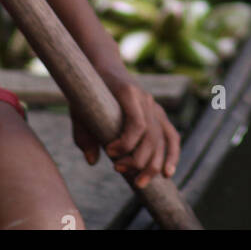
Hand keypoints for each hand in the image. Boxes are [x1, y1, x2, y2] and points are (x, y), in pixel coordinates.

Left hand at [71, 70, 180, 188]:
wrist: (103, 67)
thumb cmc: (88, 90)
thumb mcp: (79, 108)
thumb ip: (83, 134)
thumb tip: (92, 161)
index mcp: (128, 92)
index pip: (137, 123)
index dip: (126, 144)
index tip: (108, 152)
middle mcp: (145, 99)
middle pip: (151, 137)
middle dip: (136, 160)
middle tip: (117, 169)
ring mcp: (154, 106)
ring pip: (162, 140)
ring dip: (152, 166)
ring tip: (138, 183)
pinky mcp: (158, 114)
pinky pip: (171, 136)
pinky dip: (171, 155)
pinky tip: (166, 173)